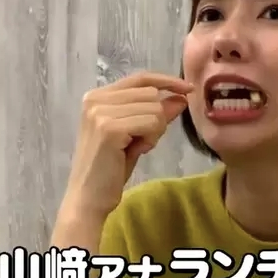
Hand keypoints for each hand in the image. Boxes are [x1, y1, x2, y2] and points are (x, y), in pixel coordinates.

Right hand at [63, 72, 192, 218]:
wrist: (89, 198)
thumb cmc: (110, 169)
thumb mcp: (136, 135)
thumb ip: (155, 113)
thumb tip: (181, 96)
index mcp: (97, 96)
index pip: (140, 78)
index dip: (167, 81)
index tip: (188, 89)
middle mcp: (95, 99)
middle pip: (151, 94)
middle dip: (158, 117)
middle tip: (143, 141)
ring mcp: (100, 112)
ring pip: (155, 108)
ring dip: (155, 130)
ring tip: (137, 147)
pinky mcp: (109, 128)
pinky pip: (152, 123)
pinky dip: (152, 138)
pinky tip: (138, 150)